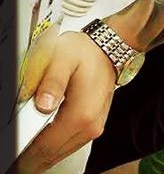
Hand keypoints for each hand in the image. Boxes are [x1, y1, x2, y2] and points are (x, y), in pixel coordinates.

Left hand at [11, 28, 115, 172]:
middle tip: (14, 153)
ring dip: (39, 154)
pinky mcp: (92, 127)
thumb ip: (52, 81)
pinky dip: (51, 148)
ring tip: (24, 146)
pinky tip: (41, 141)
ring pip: (58, 154)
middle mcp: (89, 126)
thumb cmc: (86, 52)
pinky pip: (66, 147)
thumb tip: (43, 104)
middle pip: (50, 156)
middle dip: (29, 157)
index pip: (44, 148)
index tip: (12, 154)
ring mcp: (92, 129)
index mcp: (81, 114)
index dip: (23, 155)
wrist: (107, 49)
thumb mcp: (64, 58)